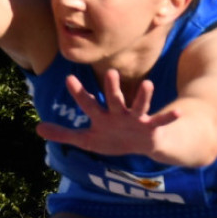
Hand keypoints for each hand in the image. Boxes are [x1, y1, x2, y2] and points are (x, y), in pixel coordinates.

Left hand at [34, 69, 179, 158]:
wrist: (140, 146)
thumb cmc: (112, 139)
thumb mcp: (86, 140)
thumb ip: (63, 134)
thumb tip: (37, 128)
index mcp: (101, 116)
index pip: (88, 102)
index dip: (79, 92)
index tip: (69, 78)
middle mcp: (119, 113)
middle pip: (114, 99)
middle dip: (112, 88)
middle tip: (111, 72)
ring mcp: (136, 119)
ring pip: (139, 105)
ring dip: (143, 96)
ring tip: (148, 84)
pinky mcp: (151, 128)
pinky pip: (161, 121)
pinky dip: (169, 118)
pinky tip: (179, 113)